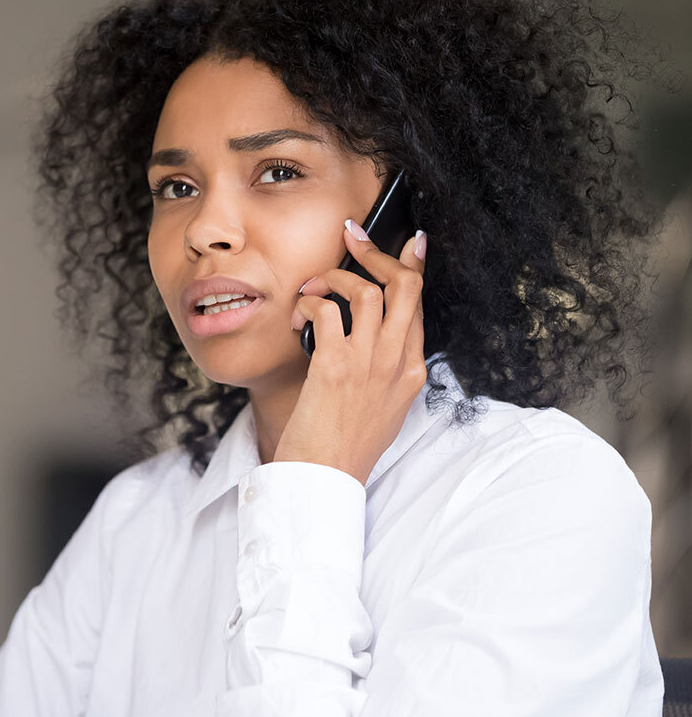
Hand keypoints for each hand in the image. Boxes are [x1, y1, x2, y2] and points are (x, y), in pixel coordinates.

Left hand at [278, 220, 427, 484]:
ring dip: (336, 277)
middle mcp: (398, 364)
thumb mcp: (381, 408)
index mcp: (412, 373)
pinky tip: (296, 317)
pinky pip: (326, 311)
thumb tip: (366, 337)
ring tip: (313, 287)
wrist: (325, 479)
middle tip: (354, 238)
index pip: (420, 308)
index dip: (412, 269)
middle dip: (379, 254)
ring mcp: (370, 364)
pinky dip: (308, 303)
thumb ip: (382, 371)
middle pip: (406, 288)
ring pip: (368, 291)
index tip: (408, 244)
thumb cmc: (343, 446)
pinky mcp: (336, 367)